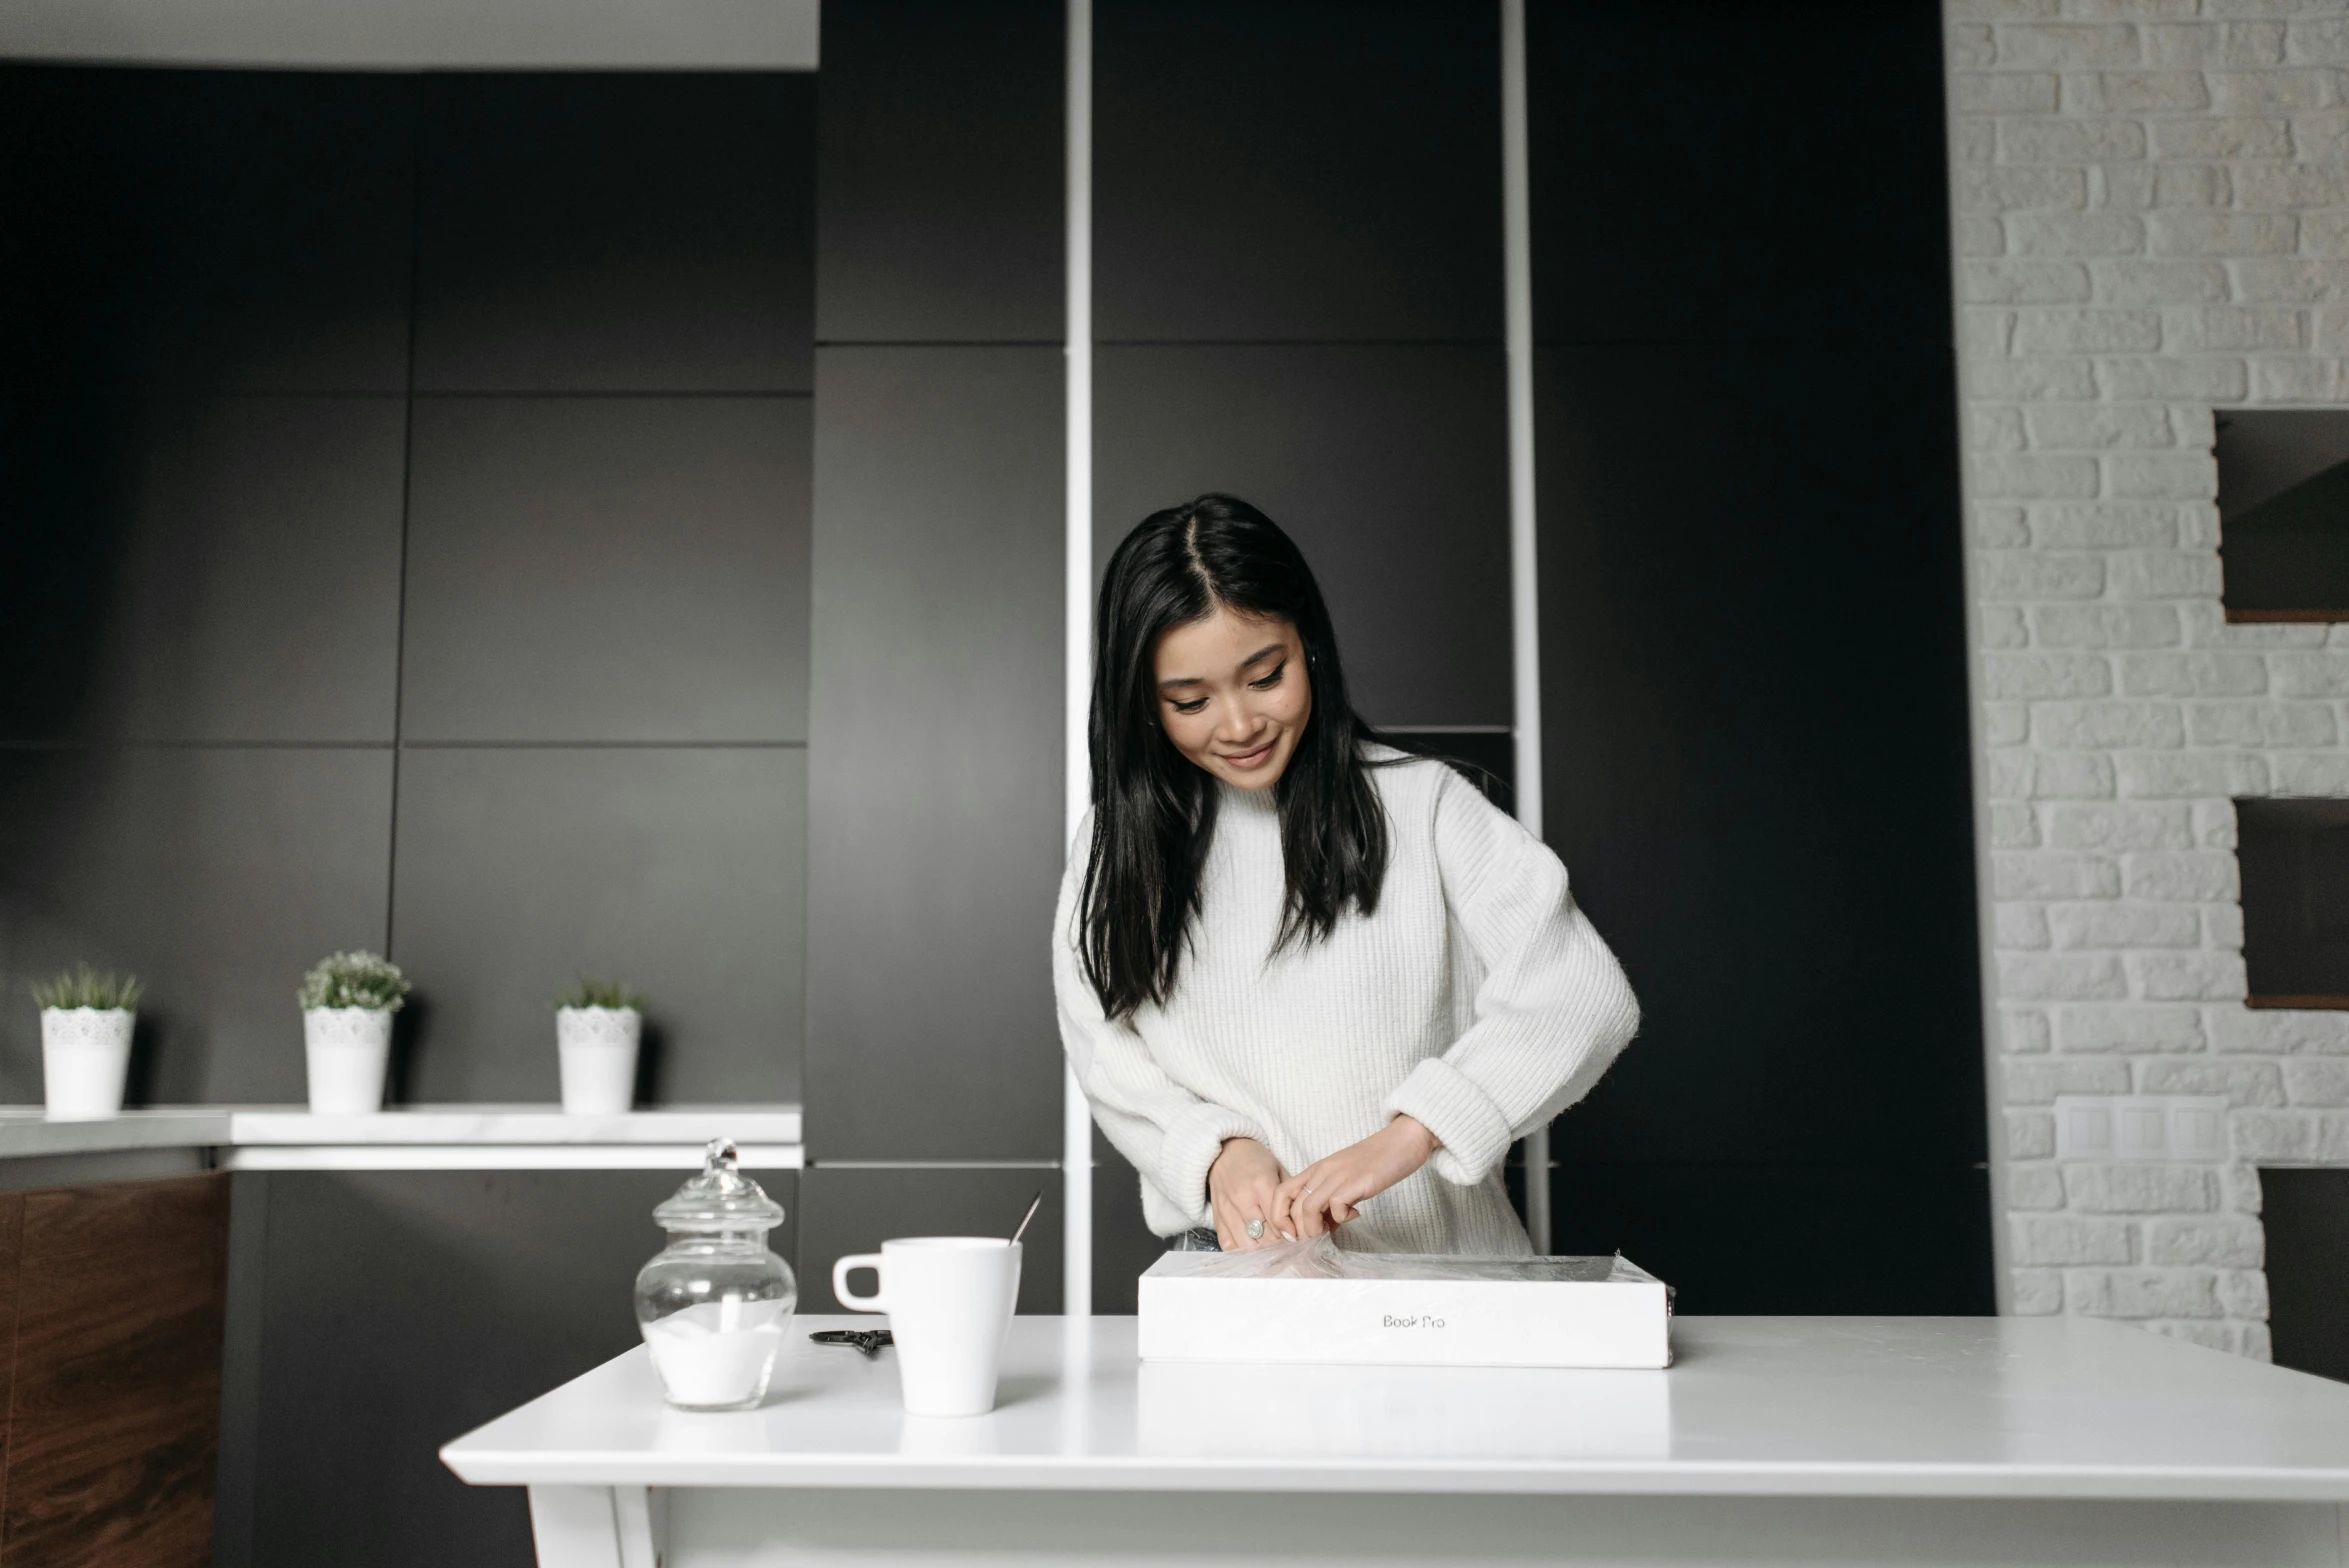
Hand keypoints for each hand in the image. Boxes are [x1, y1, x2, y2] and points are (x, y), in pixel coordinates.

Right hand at [1207, 1136, 1288, 1249]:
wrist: (1224, 1150)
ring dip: (1262, 1252)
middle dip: (1279, 1246)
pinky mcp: (1216, 1217)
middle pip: (1264, 1236)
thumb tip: (1302, 1221)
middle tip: (1289, 1248)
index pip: (1279, 1221)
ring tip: (1273, 1254)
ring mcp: (1227, 1210)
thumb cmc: (1256, 1159)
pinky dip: (1241, 1252)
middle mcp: (1243, 1199)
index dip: (1291, 1233)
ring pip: (1246, 1244)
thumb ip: (1289, 1195)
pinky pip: (1227, 1243)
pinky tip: (1252, 1252)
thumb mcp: (1278, 1169)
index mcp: (1261, 1185)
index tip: (1298, 1238)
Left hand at [1275, 1116, 1437, 1238]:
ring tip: (1331, 1230)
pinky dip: (1341, 1218)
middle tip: (1319, 1235)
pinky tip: (1355, 1214)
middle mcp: (1322, 1170)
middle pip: (1292, 1206)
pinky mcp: (1357, 1181)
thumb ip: (1329, 1198)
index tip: (1294, 1234)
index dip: (1280, 1218)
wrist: (1403, 1141)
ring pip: (1307, 1208)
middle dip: (1300, 1231)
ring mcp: (1339, 1175)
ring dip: (1315, 1228)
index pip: (1280, 1193)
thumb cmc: (1375, 1162)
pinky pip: (1336, 1207)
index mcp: (1316, 1169)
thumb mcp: (1344, 1178)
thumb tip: (1323, 1225)